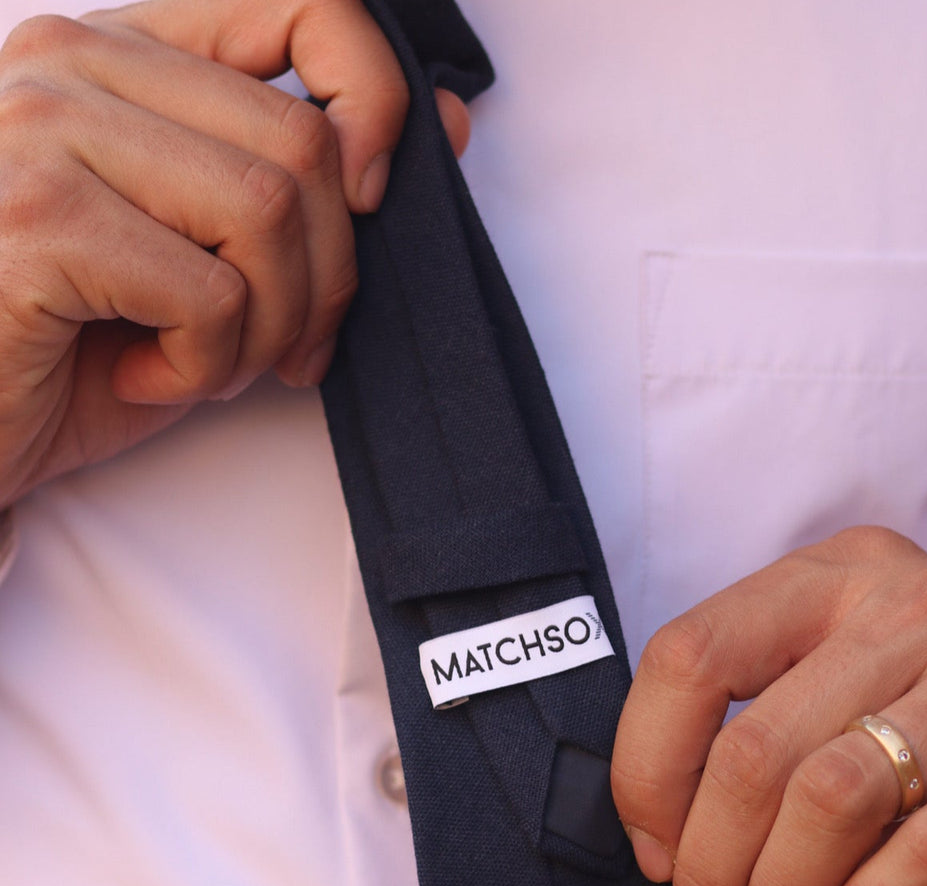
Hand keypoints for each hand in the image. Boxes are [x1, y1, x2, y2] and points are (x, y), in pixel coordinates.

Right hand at [0, 0, 469, 505]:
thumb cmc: (83, 345)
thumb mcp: (215, 262)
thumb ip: (317, 189)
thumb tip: (449, 123)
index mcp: (128, 56)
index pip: (301, 4)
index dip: (375, 96)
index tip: (373, 197)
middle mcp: (76, 65)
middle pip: (303, 144)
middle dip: (328, 278)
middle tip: (291, 346)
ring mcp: (45, 131)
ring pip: (268, 212)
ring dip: (269, 325)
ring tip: (212, 361)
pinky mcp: (37, 219)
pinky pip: (209, 292)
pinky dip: (206, 363)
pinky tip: (145, 373)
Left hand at [611, 526, 926, 885]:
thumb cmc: (924, 702)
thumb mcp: (834, 666)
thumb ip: (754, 712)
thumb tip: (660, 837)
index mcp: (830, 574)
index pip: (688, 655)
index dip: (647, 768)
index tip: (654, 846)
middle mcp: (907, 606)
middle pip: (753, 749)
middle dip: (710, 866)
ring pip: (830, 800)